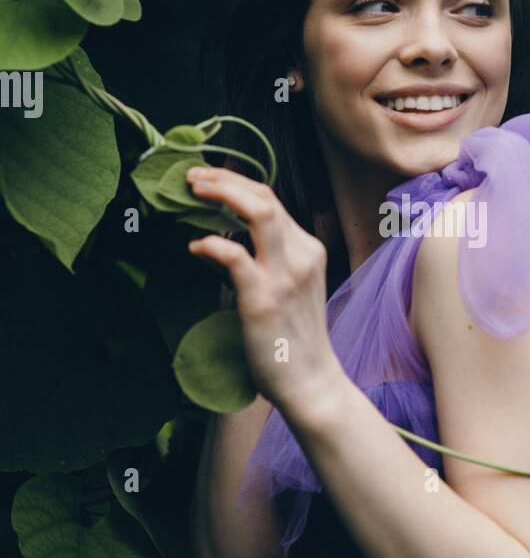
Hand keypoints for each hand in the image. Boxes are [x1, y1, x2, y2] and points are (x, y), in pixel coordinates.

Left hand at [184, 165, 344, 422]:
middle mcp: (301, 255)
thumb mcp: (288, 289)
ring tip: (191, 191)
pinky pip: (234, 255)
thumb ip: (263, 261)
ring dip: (221, 194)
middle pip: (264, 197)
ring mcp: (285, 275)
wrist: (310, 381)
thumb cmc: (293, 339)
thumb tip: (217, 240)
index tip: (208, 179)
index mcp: (308, 250)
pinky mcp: (263, 298)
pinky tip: (195, 246)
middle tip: (192, 176)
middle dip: (225, 179)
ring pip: (257, 212)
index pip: (272, 201)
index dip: (237, 184)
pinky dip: (210, 243)